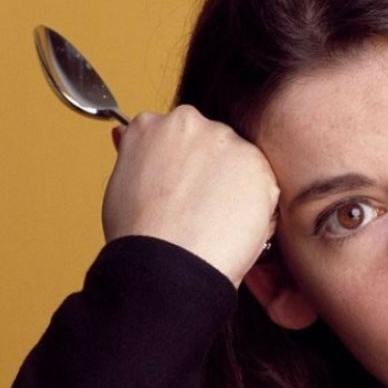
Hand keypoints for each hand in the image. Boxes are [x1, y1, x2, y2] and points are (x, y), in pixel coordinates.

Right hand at [102, 107, 279, 286]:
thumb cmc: (140, 235)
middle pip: (212, 145)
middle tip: (200, 211)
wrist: (167, 264)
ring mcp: (225, 141)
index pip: (178, 137)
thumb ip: (137, 155)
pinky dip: (258, 210)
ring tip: (214, 224)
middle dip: (212, 174)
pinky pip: (264, 187)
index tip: (182, 191)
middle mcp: (189, 122)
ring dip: (236, 190)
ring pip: (241, 164)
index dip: (183, 169)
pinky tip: (233, 229)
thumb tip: (125, 136)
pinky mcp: (257, 166)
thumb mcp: (122, 183)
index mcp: (151, 124)